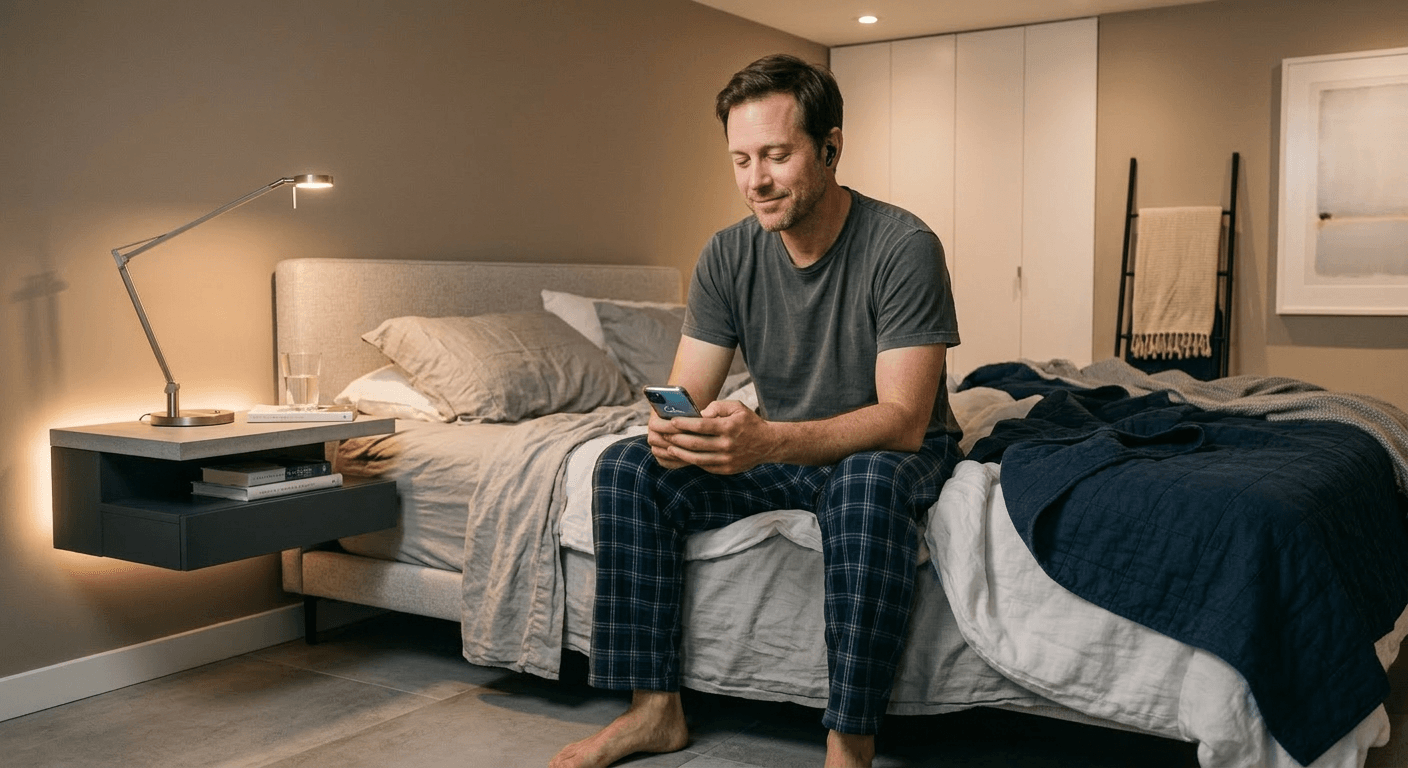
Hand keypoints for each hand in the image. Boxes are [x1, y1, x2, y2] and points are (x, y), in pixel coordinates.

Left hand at [653, 400, 774, 474]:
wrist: (768, 444)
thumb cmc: (749, 422)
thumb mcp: (737, 407)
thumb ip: (718, 406)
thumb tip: (701, 413)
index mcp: (729, 427)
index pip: (701, 426)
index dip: (684, 424)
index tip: (672, 421)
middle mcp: (727, 445)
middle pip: (695, 443)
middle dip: (677, 439)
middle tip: (665, 435)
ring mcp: (727, 460)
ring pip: (697, 458)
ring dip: (680, 453)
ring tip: (670, 447)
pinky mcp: (727, 469)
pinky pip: (705, 466)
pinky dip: (692, 460)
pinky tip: (684, 455)